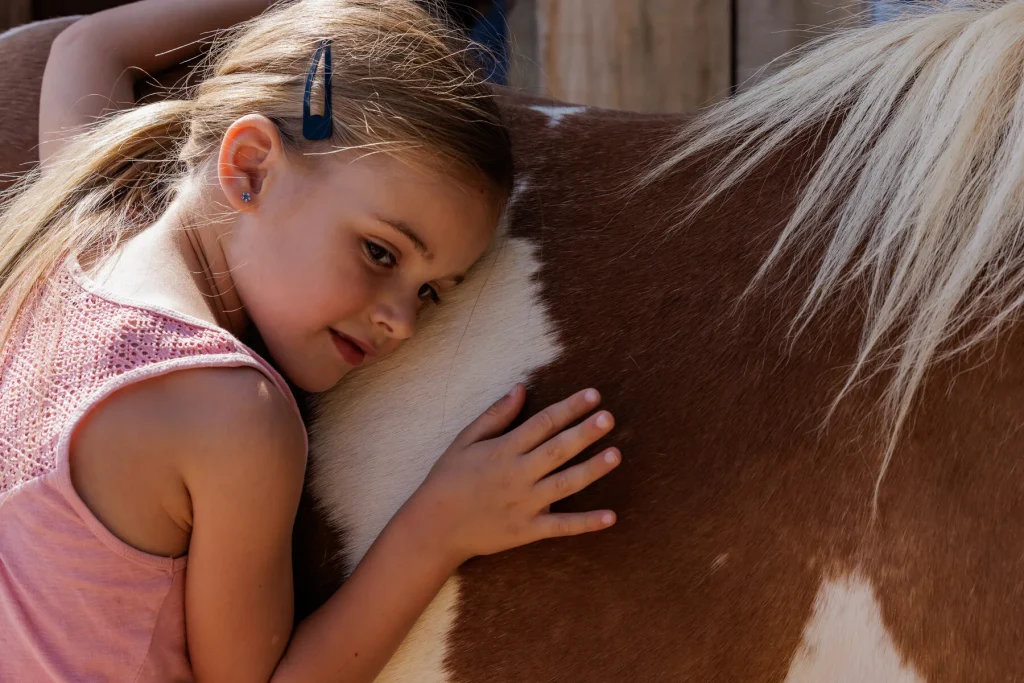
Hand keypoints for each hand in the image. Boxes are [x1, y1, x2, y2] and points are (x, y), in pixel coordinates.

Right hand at [407, 384, 619, 566]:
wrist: (434, 527)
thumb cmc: (448, 478)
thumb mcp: (465, 440)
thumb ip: (495, 415)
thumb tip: (521, 388)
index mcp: (503, 450)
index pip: (543, 423)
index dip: (569, 408)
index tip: (592, 395)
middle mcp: (517, 475)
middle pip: (558, 449)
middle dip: (585, 432)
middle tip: (609, 417)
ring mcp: (524, 504)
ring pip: (565, 484)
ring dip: (592, 470)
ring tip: (615, 455)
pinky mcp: (527, 530)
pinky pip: (561, 526)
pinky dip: (586, 523)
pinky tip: (611, 516)